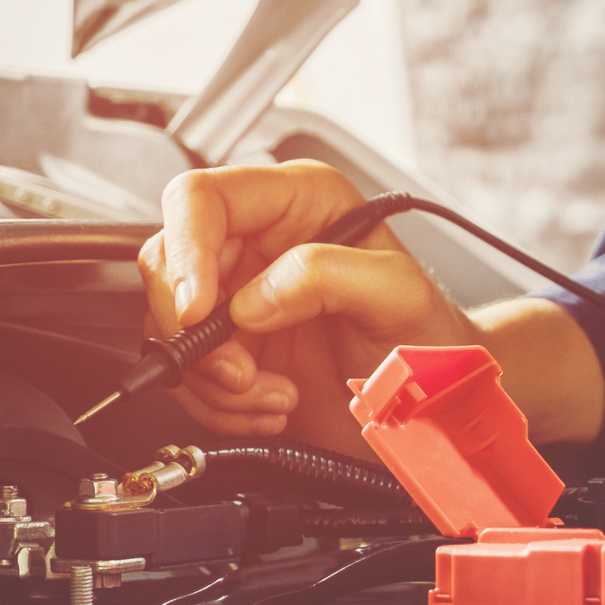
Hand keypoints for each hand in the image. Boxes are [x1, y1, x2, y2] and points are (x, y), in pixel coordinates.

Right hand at [139, 160, 480, 455]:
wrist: (435, 401)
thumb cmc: (430, 336)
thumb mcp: (397, 294)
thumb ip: (329, 275)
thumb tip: (254, 297)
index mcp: (297, 202)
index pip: (200, 198)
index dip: (186, 252)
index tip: (199, 310)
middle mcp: (258, 242)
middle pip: (168, 265)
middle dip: (197, 333)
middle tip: (243, 372)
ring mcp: (239, 297)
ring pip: (169, 328)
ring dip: (214, 380)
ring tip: (276, 395)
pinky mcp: (232, 349)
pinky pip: (187, 375)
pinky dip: (220, 405)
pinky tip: (272, 405)